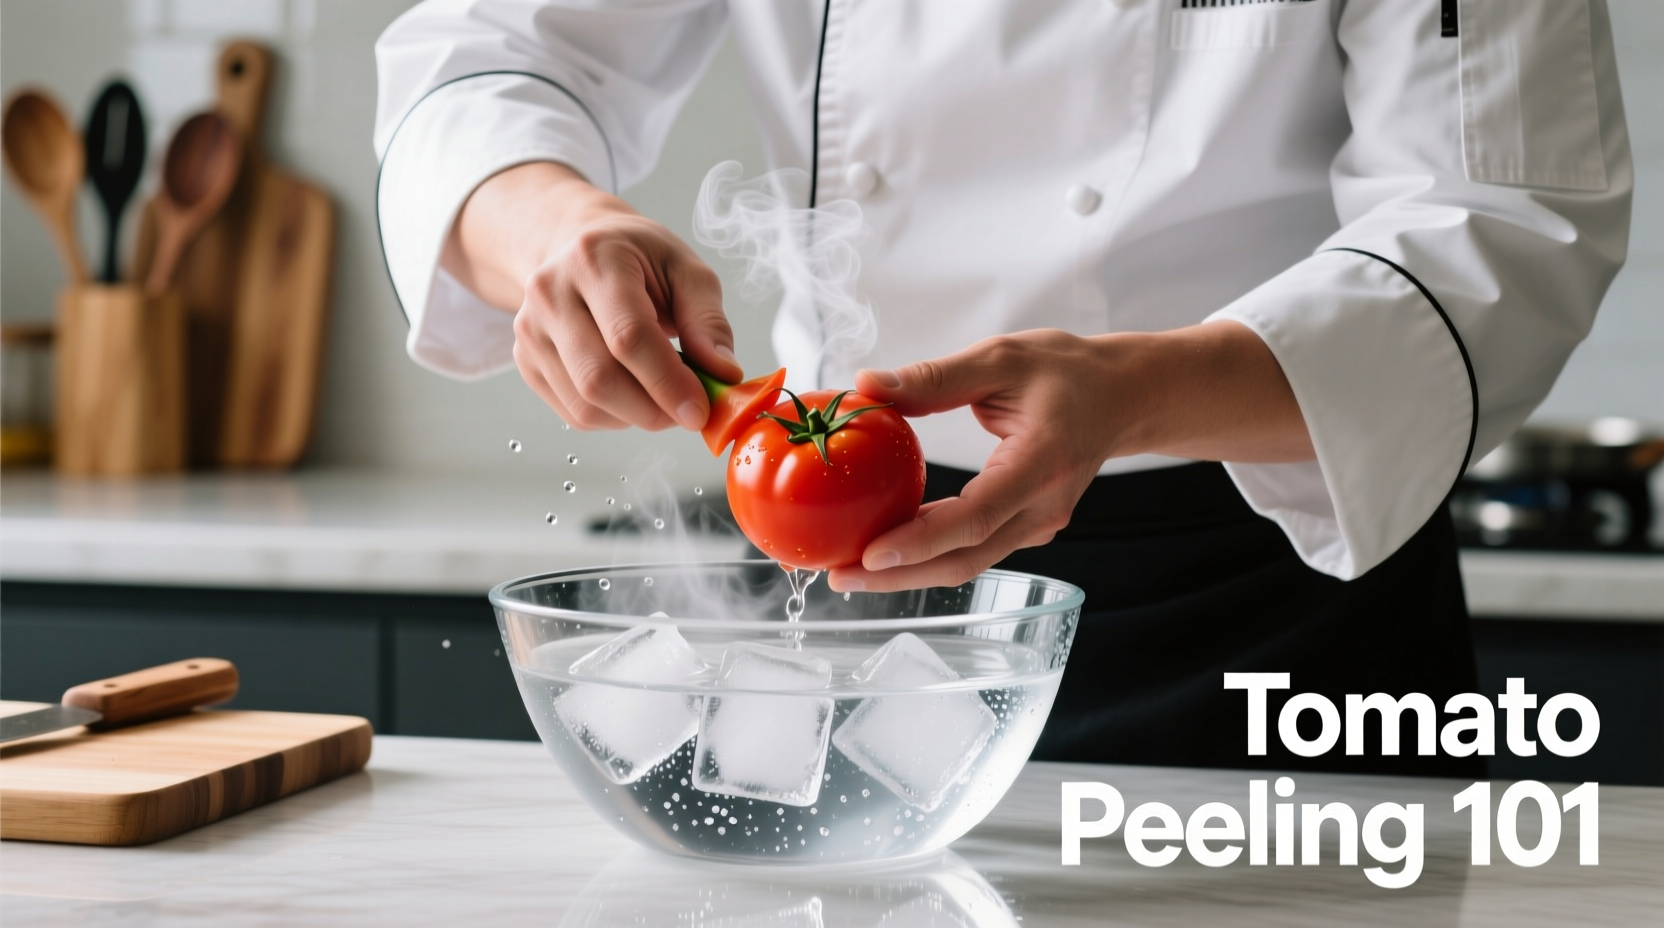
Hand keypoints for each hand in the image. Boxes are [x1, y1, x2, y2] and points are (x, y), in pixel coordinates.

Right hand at [443, 162, 742, 429]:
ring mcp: (531, 330)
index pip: (627, 336)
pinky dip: (614, 418)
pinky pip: (574, 413)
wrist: (581, 247)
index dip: (667, 382)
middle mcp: (551, 294)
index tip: (700, 411)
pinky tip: (633, 395)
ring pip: (585, 404)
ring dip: (636, 417)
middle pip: (599, 378)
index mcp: (594, 261)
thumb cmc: (638, 258)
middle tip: (688, 412)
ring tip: (662, 397)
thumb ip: (708, 322)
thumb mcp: (686, 271)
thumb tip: (723, 374)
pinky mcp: (526, 361)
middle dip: (653, 410)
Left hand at [827, 323, 1312, 592]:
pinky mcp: (1026, 527)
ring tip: (849, 571)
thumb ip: (932, 377)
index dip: (921, 541)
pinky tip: (886, 548)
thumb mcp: (1000, 358)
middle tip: (839, 575)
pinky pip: (973, 548)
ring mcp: (1037, 524)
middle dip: (898, 575)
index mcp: (1041, 464)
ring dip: (908, 572)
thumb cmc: (1066, 373)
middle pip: (965, 557)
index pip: (976, 516)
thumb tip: (865, 385)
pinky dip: (929, 553)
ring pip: (967, 562)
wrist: (1122, 398)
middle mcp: (1042, 507)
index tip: (871, 553)